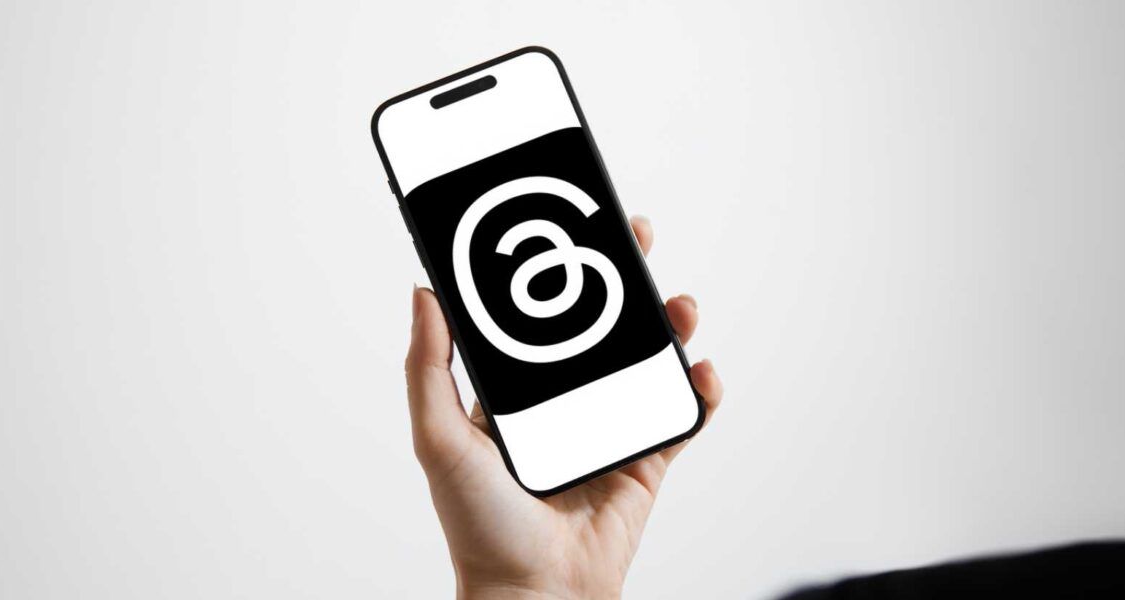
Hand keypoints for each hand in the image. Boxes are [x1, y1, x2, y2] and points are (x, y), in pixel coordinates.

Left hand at [405, 216, 724, 599]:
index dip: (555, 269)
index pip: (537, 317)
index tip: (567, 224)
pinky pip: (681, 417)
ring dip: (668, 326)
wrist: (536, 596)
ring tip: (677, 306)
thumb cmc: (478, 527)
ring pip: (645, 361)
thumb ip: (428, 366)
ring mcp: (606, 429)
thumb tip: (422, 289)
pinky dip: (700, 393)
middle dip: (621, 278)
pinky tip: (702, 371)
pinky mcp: (645, 461)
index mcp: (514, 394)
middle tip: (634, 235)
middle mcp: (562, 405)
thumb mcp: (438, 438)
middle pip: (600, 327)